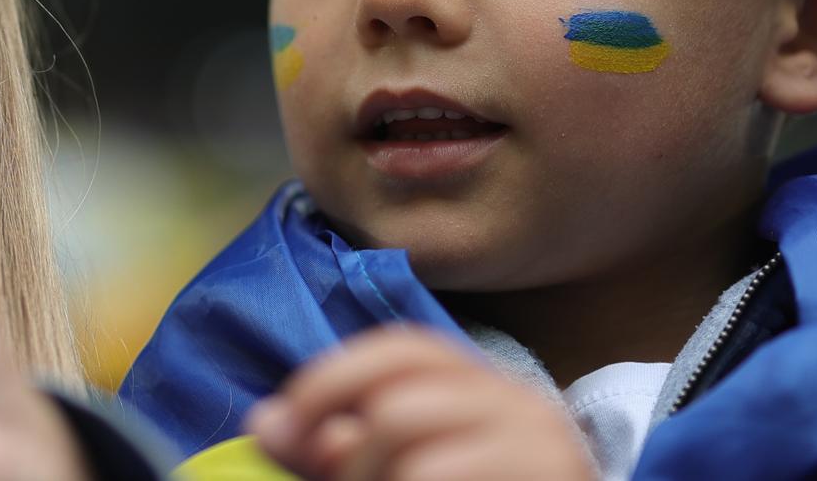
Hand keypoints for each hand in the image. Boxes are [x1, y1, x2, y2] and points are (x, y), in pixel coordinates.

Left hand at [245, 327, 594, 480]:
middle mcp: (521, 404)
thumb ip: (332, 451)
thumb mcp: (394, 471)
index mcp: (484, 386)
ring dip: (370, 480)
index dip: (331, 379)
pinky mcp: (552, 476)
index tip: (286, 425)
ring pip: (412, 444)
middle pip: (397, 406)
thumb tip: (265, 423)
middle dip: (350, 460)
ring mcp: (542, 446)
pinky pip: (435, 475)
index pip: (402, 349)